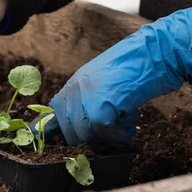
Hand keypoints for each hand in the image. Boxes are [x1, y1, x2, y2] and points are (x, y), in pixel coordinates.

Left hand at [42, 4, 191, 146]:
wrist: (156, 53)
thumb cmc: (135, 68)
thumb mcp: (103, 82)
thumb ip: (87, 100)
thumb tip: (77, 126)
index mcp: (73, 84)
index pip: (50, 113)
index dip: (46, 129)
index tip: (35, 136)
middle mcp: (75, 90)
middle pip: (70, 132)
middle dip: (90, 138)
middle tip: (111, 132)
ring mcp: (86, 98)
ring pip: (86, 136)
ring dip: (108, 138)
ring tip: (125, 123)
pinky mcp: (101, 107)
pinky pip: (104, 134)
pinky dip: (119, 136)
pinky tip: (131, 122)